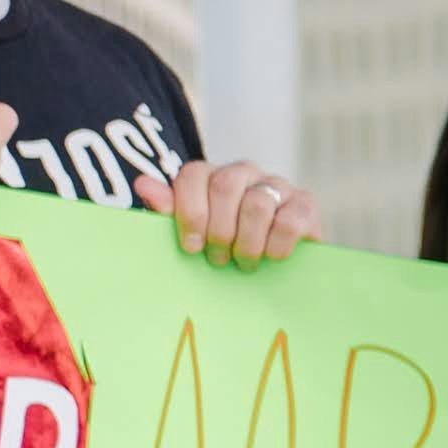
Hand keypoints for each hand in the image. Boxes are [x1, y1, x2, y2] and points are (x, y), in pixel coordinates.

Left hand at [131, 156, 322, 268]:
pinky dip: (276, 245)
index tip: (191, 247)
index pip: (194, 174)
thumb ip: (169, 211)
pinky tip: (271, 258)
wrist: (273, 274)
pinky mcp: (305, 204)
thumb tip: (142, 184)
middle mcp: (245, 173)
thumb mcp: (192, 236)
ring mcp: (277, 185)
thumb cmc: (223, 253)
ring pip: (257, 204)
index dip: (190, 212)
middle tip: (218, 259)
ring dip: (246, 243)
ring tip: (244, 263)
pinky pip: (289, 218)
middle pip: (225, 185)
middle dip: (218, 229)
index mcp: (212, 177)